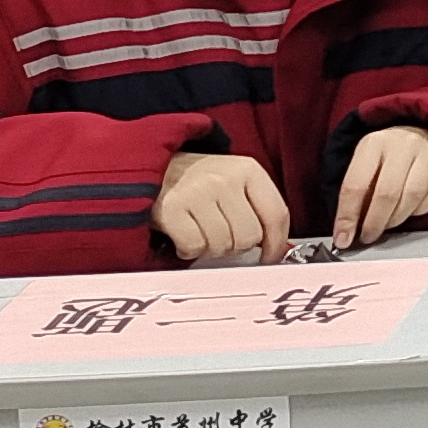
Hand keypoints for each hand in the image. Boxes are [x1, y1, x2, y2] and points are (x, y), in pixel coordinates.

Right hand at [154, 150, 290, 265]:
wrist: (151, 170)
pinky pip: (194, 246)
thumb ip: (254, 207)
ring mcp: (198, 192)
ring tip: (200, 233)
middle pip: (249, 236)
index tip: (271, 256)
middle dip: (237, 246)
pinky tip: (183, 237)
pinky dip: (189, 250)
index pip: (276, 213)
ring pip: (222, 245)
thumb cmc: (195, 181)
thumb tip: (274, 246)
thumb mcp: (232, 180)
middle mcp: (225, 179)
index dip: (277, 243)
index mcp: (248, 170)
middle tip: (222, 238)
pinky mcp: (171, 208)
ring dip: (211, 249)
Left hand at [332, 125, 427, 246]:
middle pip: (387, 194)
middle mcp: (402, 145)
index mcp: (374, 143)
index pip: (356, 185)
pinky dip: (418, 210)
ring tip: (388, 224)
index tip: (343, 238)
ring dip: (396, 219)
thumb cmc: (389, 153)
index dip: (347, 216)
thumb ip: (357, 191)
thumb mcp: (366, 162)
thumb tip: (346, 229)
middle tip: (368, 236)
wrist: (425, 131)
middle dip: (374, 223)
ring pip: (412, 198)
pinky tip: (409, 210)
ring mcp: (427, 153)